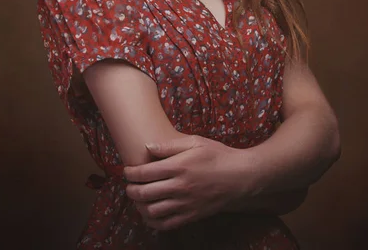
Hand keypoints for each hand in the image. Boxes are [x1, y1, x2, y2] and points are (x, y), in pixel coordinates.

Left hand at [123, 135, 250, 231]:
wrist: (240, 177)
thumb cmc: (218, 155)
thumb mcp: (195, 142)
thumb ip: (169, 145)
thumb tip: (148, 146)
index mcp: (179, 167)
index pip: (145, 173)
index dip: (130, 173)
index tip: (126, 171)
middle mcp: (180, 187)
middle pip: (144, 193)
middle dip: (131, 190)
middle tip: (128, 185)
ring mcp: (185, 204)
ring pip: (152, 211)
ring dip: (139, 206)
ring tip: (138, 199)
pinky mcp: (191, 216)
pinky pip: (166, 224)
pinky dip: (153, 222)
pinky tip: (150, 214)